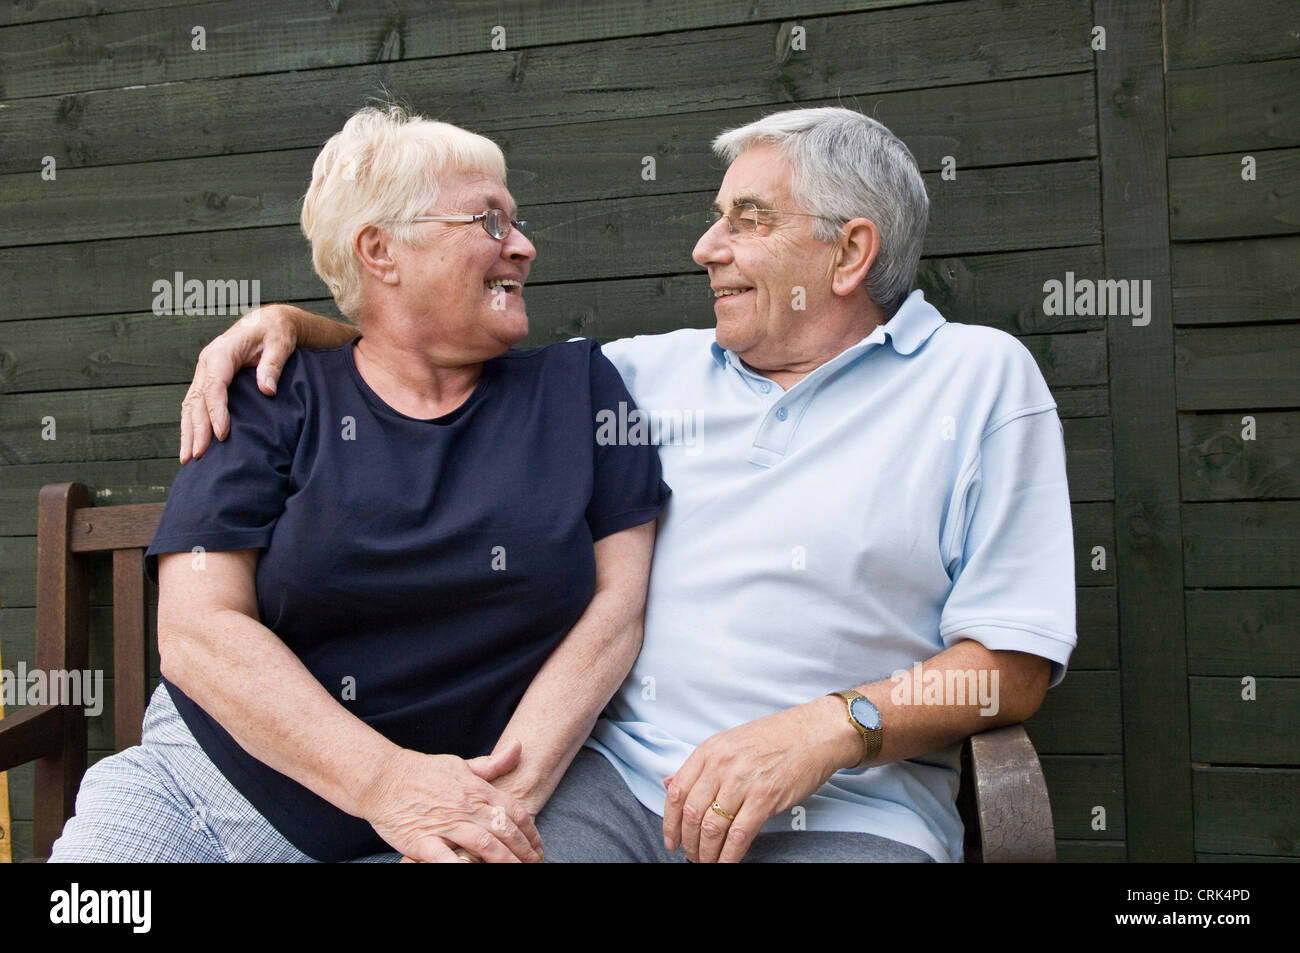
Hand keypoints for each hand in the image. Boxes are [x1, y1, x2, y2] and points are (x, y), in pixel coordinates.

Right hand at [180, 304, 299, 462]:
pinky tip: (192, 444)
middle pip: (197, 400)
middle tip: (198, 456)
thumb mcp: (280, 343)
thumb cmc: (275, 332)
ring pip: (190, 405)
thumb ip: (272, 365)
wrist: (268, 322)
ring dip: (188, 432)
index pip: (214, 386)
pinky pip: (195, 404)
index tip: (222, 434)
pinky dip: (191, 424)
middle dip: (196, 429)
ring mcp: (204, 372)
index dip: (216, 411)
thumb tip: (267, 390)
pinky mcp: (207, 380)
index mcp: (222, 352)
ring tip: (188, 459)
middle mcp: (207, 363)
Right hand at [363, 741, 544, 862]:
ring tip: (517, 872)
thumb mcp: (461, 764)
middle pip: (506, 831)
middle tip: (534, 864)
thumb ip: (492, 764)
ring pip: (485, 845)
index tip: (538, 848)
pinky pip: (447, 859)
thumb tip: (519, 747)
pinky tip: (474, 872)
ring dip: (505, 862)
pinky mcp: (423, 841)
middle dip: (524, 852)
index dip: (531, 833)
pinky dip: (463, 867)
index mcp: (477, 790)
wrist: (382, 778)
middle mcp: (466, 807)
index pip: (515, 812)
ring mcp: (445, 824)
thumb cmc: (423, 772)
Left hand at [662, 697, 860, 862]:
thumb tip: (670, 783)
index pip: (677, 791)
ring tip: (706, 862)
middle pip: (692, 813)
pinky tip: (725, 863)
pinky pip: (739, 835)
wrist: (813, 733)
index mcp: (709, 750)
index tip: (670, 839)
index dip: (670, 822)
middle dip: (688, 842)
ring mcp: (743, 781)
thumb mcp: (729, 742)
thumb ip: (700, 765)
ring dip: (706, 852)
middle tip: (691, 855)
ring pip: (713, 827)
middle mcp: (722, 765)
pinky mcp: (765, 798)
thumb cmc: (775, 738)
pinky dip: (728, 855)